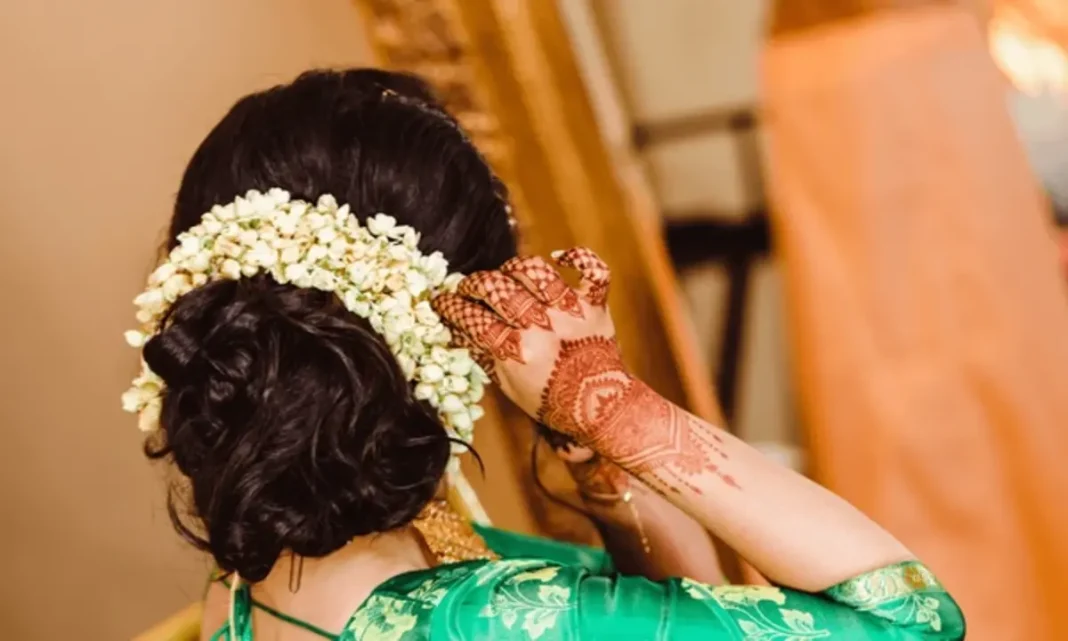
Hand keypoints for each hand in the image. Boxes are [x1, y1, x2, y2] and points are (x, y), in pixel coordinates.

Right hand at [432, 248, 624, 443]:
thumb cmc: (553, 401)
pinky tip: (560, 258)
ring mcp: (569, 311)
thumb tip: (457, 331)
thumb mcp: (509, 385)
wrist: (601, 406)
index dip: (452, 307)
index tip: (443, 302)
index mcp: (516, 350)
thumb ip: (484, 355)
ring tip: (505, 276)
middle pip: (496, 289)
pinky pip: (592, 269)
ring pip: (535, 270)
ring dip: (513, 268)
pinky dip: (578, 258)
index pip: (473, 319)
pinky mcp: (594, 305)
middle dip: (474, 284)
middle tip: (469, 288)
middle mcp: (541, 326)